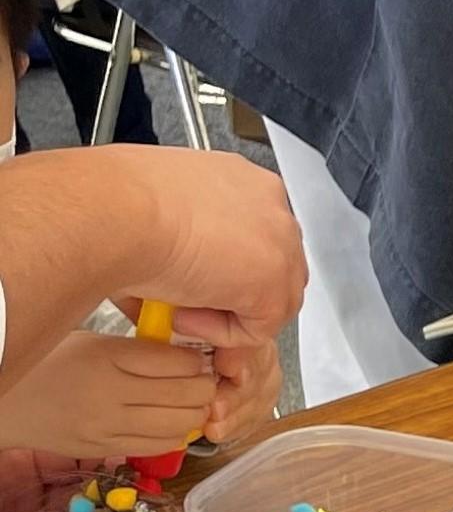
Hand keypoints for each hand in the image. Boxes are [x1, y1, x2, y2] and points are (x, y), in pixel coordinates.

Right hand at [0, 328, 218, 459]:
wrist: (10, 403)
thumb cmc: (53, 364)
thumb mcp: (91, 342)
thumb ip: (137, 349)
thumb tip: (189, 356)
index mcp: (106, 356)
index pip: (177, 361)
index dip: (197, 361)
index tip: (197, 360)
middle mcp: (109, 393)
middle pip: (188, 395)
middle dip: (206, 388)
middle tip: (203, 382)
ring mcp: (107, 426)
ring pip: (180, 425)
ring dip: (196, 414)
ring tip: (191, 404)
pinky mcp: (104, 449)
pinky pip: (160, 446)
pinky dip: (177, 435)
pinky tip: (172, 423)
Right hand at [128, 148, 306, 332]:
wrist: (113, 211)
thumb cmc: (115, 202)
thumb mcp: (155, 211)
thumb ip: (180, 238)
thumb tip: (173, 274)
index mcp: (241, 179)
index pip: (254, 234)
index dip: (223, 267)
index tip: (189, 280)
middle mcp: (269, 205)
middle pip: (270, 266)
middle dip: (230, 292)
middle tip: (182, 301)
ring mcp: (281, 244)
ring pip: (268, 300)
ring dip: (220, 312)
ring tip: (172, 305)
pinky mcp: (274, 285)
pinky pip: (257, 328)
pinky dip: (218, 332)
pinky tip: (179, 311)